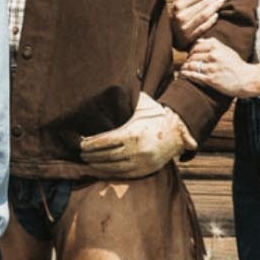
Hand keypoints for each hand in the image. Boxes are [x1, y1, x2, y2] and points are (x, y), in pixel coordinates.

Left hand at [78, 92, 196, 178]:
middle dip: (92, 156)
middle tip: (81, 153)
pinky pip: (123, 175)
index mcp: (133, 134)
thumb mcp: (142, 104)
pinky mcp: (145, 171)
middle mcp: (137, 150)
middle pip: (107, 156)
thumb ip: (126, 97)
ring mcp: (142, 163)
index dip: (92, 144)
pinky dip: (109, 173)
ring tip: (87, 161)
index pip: (106, 141)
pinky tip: (100, 169)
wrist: (178, 132)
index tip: (81, 144)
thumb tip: (108, 84)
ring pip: (114, 168)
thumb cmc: (155, 116)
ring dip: (98, 166)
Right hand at [170, 0, 227, 50]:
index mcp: (176, 6)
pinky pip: (204, 27)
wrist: (171, 38)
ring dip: (215, 8)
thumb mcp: (176, 3)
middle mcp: (180, 16)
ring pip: (204, 15)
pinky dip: (212, 21)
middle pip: (202, 5)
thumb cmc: (175, 17)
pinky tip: (217, 15)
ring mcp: (184, 28)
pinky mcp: (190, 38)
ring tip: (223, 3)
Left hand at [181, 37, 259, 97]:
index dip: (190, 51)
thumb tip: (199, 41)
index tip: (190, 55)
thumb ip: (213, 44)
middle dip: (187, 60)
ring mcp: (211, 68)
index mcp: (216, 47)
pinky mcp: (211, 80)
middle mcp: (213, 56)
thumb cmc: (237, 65)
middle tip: (186, 63)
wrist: (248, 79)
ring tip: (183, 69)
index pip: (196, 46)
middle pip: (192, 56)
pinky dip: (186, 75)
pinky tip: (182, 75)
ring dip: (185, 68)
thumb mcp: (227, 50)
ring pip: (191, 65)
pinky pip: (194, 76)